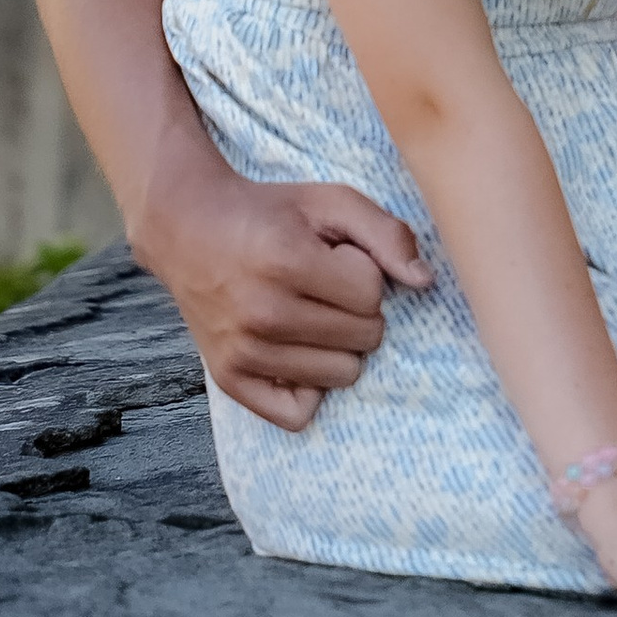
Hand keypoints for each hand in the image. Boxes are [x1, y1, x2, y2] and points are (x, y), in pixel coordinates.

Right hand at [134, 159, 432, 429]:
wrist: (190, 229)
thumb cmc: (272, 214)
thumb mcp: (331, 202)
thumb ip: (386, 234)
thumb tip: (425, 282)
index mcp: (287, 263)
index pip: (372, 295)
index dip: (365, 273)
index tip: (339, 259)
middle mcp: (262, 314)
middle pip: (364, 339)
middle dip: (359, 310)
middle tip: (325, 286)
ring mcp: (243, 352)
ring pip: (342, 376)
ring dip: (340, 346)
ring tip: (312, 314)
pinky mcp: (230, 379)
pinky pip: (298, 414)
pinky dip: (311, 387)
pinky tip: (301, 352)